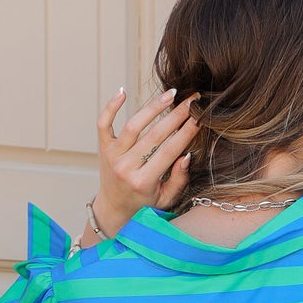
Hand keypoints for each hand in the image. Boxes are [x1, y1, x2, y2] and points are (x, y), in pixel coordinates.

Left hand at [92, 86, 199, 235]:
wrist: (114, 210)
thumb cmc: (144, 205)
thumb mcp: (165, 200)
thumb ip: (178, 180)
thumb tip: (186, 155)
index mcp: (142, 182)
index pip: (168, 152)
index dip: (185, 133)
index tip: (199, 118)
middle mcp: (125, 167)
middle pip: (154, 135)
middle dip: (176, 116)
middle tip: (192, 101)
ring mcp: (112, 156)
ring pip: (134, 125)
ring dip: (153, 107)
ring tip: (171, 94)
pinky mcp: (103, 148)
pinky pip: (104, 123)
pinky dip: (111, 106)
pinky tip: (123, 92)